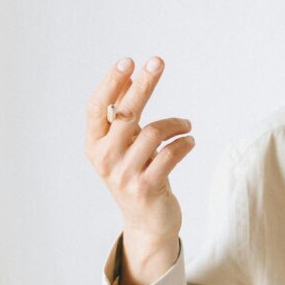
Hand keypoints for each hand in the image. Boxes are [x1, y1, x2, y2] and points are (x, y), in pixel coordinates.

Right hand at [84, 56, 194, 242]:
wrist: (147, 222)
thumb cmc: (137, 175)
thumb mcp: (123, 147)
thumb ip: (122, 117)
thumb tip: (129, 75)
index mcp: (94, 145)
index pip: (97, 107)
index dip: (111, 83)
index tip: (129, 61)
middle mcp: (105, 158)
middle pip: (126, 113)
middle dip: (143, 84)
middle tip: (158, 62)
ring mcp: (124, 174)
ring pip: (153, 133)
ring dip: (176, 124)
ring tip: (187, 125)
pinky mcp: (147, 187)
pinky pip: (170, 154)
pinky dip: (185, 143)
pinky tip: (190, 140)